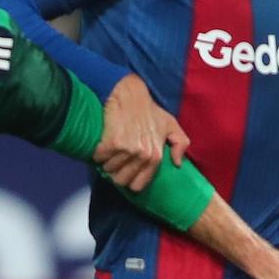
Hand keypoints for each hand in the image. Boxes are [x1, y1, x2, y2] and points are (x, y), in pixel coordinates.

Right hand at [96, 74, 190, 192]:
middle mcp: (143, 155)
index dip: (129, 180)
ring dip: (106, 162)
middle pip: (121, 180)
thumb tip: (177, 163)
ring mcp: (128, 150)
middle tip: (115, 161)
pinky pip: (99, 158)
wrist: (130, 93)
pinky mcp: (112, 143)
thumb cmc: (149, 109)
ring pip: (109, 170)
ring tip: (109, 151)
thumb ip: (180, 144)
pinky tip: (102, 144)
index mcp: (156, 156)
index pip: (138, 185)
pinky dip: (97, 153)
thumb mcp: (171, 124)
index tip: (125, 171)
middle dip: (115, 173)